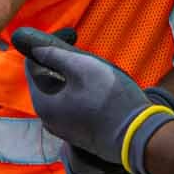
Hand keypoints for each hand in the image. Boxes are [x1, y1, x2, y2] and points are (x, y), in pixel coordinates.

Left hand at [14, 26, 173, 173]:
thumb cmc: (110, 99)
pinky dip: (84, 92)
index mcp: (43, 103)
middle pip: (48, 79)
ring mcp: (66, 129)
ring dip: (77, 76)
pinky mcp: (82, 134)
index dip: (48, 45)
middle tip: (87, 52)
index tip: (72, 35)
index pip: (33, 65)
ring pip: (64, 92)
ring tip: (99, 69)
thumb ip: (55, 55)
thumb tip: (34, 48)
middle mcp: (49, 119)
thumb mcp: (82, 67)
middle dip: (64, 61)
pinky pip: (75, 105)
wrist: (139, 137)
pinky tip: (103, 88)